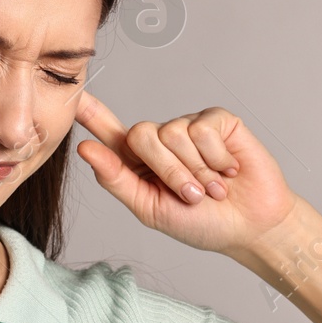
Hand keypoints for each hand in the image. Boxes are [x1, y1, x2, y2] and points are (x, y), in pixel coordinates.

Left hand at [73, 89, 297, 256]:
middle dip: (167, 171)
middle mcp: (162, 138)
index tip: (71, 95)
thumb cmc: (201, 222)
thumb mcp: (150, 208)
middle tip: (191, 195)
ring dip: (196, 170)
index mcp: (140, 161)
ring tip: (213, 187)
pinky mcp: (218, 121)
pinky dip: (216, 158)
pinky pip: (203, 130)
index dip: (91, 112)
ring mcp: (190, 126)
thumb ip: (116, 179)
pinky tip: (229, 169)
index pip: (109, 131)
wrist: (250, 226)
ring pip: (174, 134)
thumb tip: (86, 149)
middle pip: (141, 134)